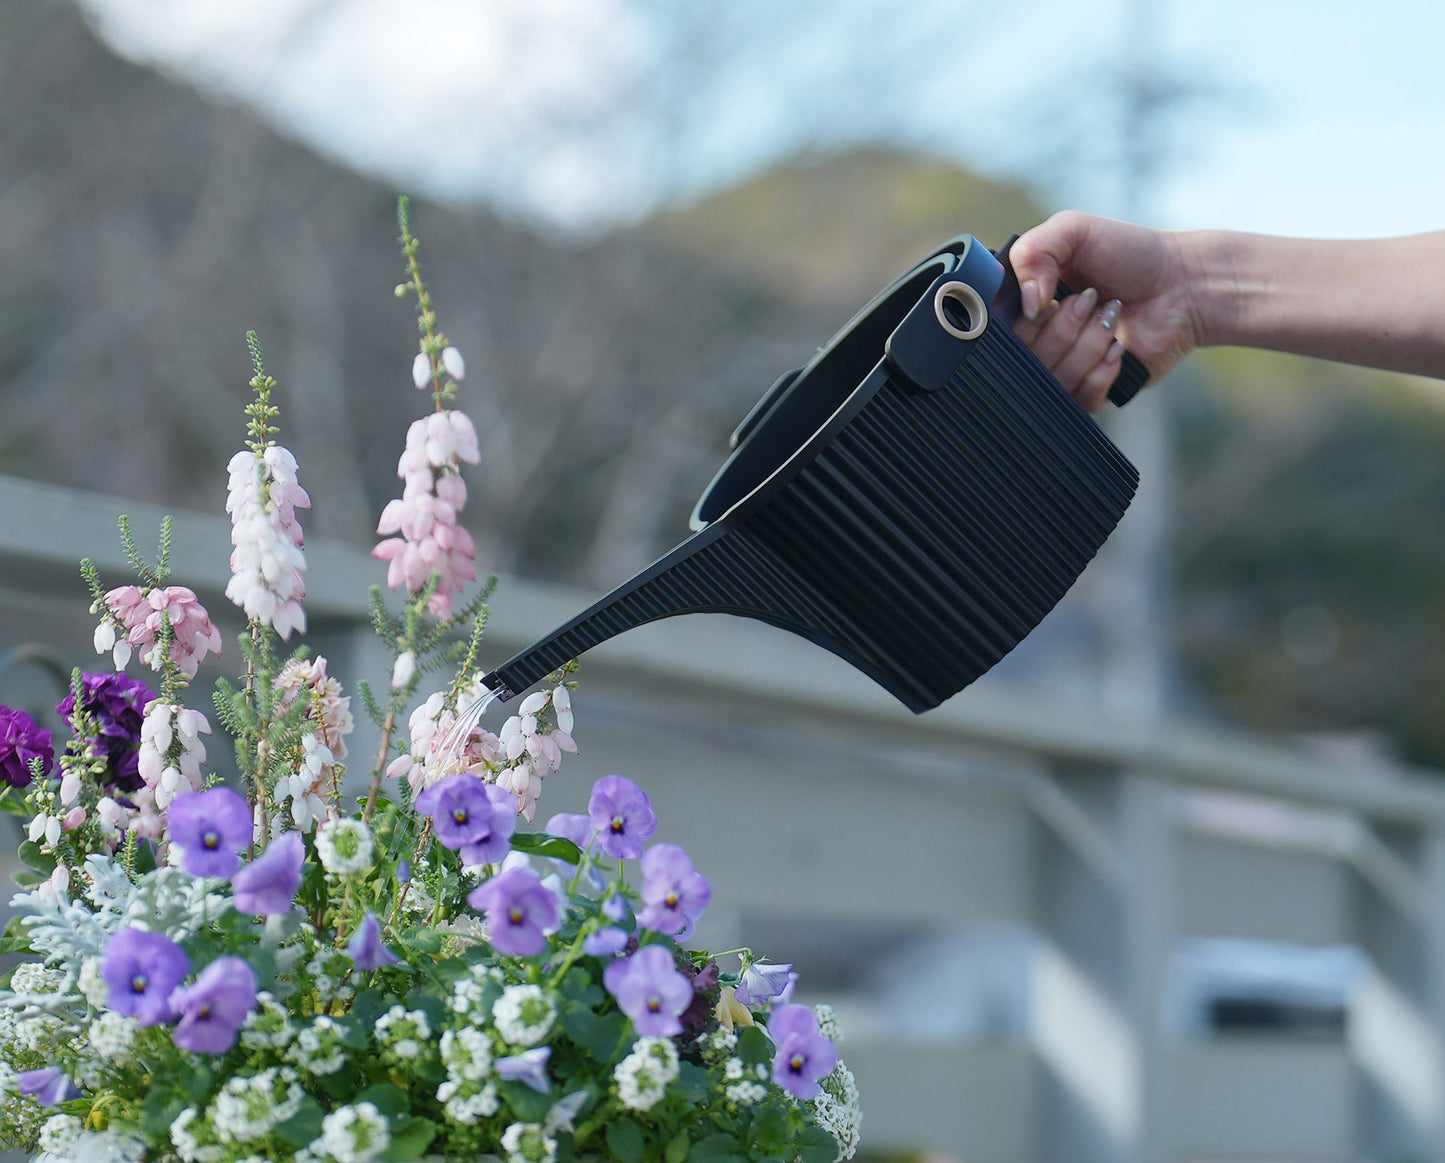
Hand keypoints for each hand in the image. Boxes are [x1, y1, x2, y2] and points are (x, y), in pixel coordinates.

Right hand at [1009, 211, 1202, 409]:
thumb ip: (1030, 253)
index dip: (1022, 318)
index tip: (1049, 298)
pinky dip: (1101, 372)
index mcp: (1027, 305)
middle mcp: (1040, 340)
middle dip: (1062, 326)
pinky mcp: (1091, 393)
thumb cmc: (1131, 254)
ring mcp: (1064, 369)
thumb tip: (1025, 305)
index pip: (997, 331)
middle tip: (1090, 299)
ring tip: (1110, 319)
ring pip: (1052, 379)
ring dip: (1088, 344)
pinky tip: (1119, 348)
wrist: (1183, 285)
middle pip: (1022, 358)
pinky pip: (1078, 401)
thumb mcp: (1073, 230)